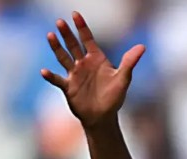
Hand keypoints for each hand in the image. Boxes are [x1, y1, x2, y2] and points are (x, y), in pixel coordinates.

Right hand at [40, 12, 144, 128]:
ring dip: (57, 48)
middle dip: (67, 34)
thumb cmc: (114, 97)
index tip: (75, 14)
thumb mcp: (123, 79)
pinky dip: (51, 76)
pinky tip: (44, 71)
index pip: (87, 39)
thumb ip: (129, 62)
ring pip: (63, 58)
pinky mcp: (68, 87)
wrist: (104, 116)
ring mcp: (74, 74)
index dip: (82, 27)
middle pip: (73, 45)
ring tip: (50, 35)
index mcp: (96, 59)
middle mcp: (83, 63)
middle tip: (60, 22)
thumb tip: (142, 47)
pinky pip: (58, 79)